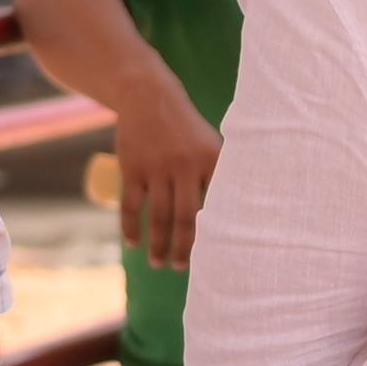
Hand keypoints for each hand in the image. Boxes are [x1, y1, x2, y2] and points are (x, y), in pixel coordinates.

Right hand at [114, 93, 223, 270]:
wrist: (148, 97)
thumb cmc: (186, 130)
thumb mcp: (210, 145)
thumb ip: (221, 175)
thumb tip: (235, 216)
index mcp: (211, 160)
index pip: (216, 206)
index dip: (215, 234)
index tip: (216, 258)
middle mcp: (185, 165)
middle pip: (185, 218)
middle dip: (183, 248)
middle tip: (181, 268)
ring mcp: (156, 167)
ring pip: (157, 216)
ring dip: (157, 244)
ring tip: (158, 263)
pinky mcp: (132, 167)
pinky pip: (130, 205)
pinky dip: (131, 227)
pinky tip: (134, 243)